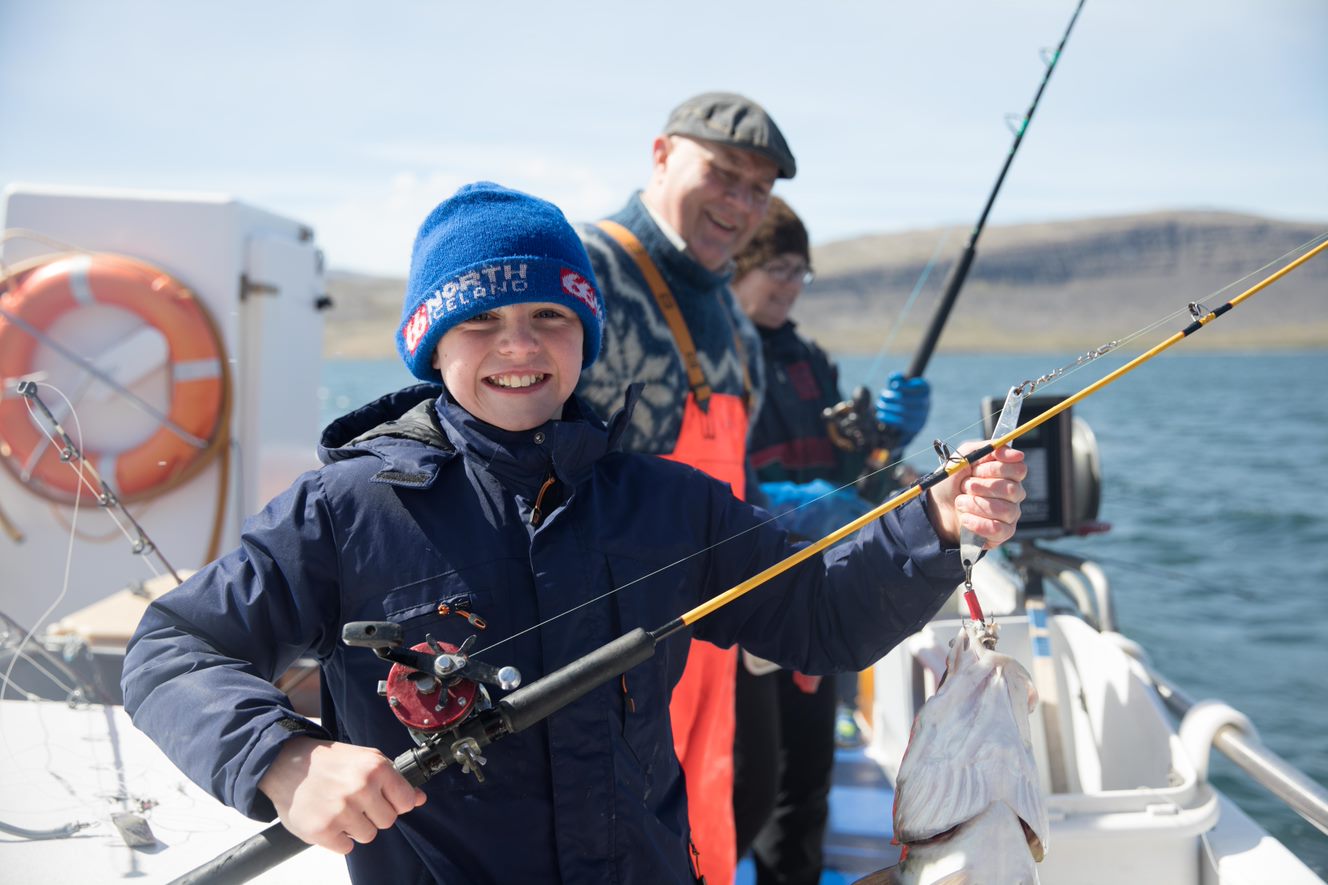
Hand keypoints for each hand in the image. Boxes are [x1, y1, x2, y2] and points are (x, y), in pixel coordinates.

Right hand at [258, 736, 425, 853]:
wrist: (287, 764)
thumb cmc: (329, 762)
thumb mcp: (366, 759)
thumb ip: (394, 779)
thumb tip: (419, 798)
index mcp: (376, 767)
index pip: (406, 801)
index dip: (394, 802)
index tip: (381, 798)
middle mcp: (361, 788)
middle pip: (388, 821)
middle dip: (374, 815)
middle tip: (354, 801)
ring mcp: (342, 811)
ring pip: (368, 835)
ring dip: (355, 827)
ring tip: (339, 808)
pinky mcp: (323, 830)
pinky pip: (346, 848)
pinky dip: (338, 838)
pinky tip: (328, 819)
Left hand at [875, 373, 929, 447]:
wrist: (909, 420)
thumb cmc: (903, 398)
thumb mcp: (899, 387)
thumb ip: (896, 381)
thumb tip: (893, 377)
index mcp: (925, 390)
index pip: (922, 386)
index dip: (908, 386)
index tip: (894, 386)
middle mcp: (926, 403)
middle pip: (909, 399)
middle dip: (892, 396)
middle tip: (882, 394)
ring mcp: (921, 416)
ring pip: (903, 411)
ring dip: (888, 407)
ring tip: (879, 404)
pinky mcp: (914, 427)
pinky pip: (901, 422)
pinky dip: (889, 418)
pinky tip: (880, 414)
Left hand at [925, 443, 1026, 547]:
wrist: (938, 508)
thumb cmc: (953, 481)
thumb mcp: (963, 457)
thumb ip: (985, 448)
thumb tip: (1007, 448)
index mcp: (1008, 474)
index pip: (1018, 469)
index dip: (996, 468)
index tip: (976, 468)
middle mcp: (1014, 494)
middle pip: (1011, 489)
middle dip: (980, 486)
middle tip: (964, 486)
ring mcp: (1010, 514)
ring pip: (1003, 509)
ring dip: (974, 504)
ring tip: (960, 502)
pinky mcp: (1002, 533)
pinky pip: (997, 529)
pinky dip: (977, 523)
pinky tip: (965, 518)